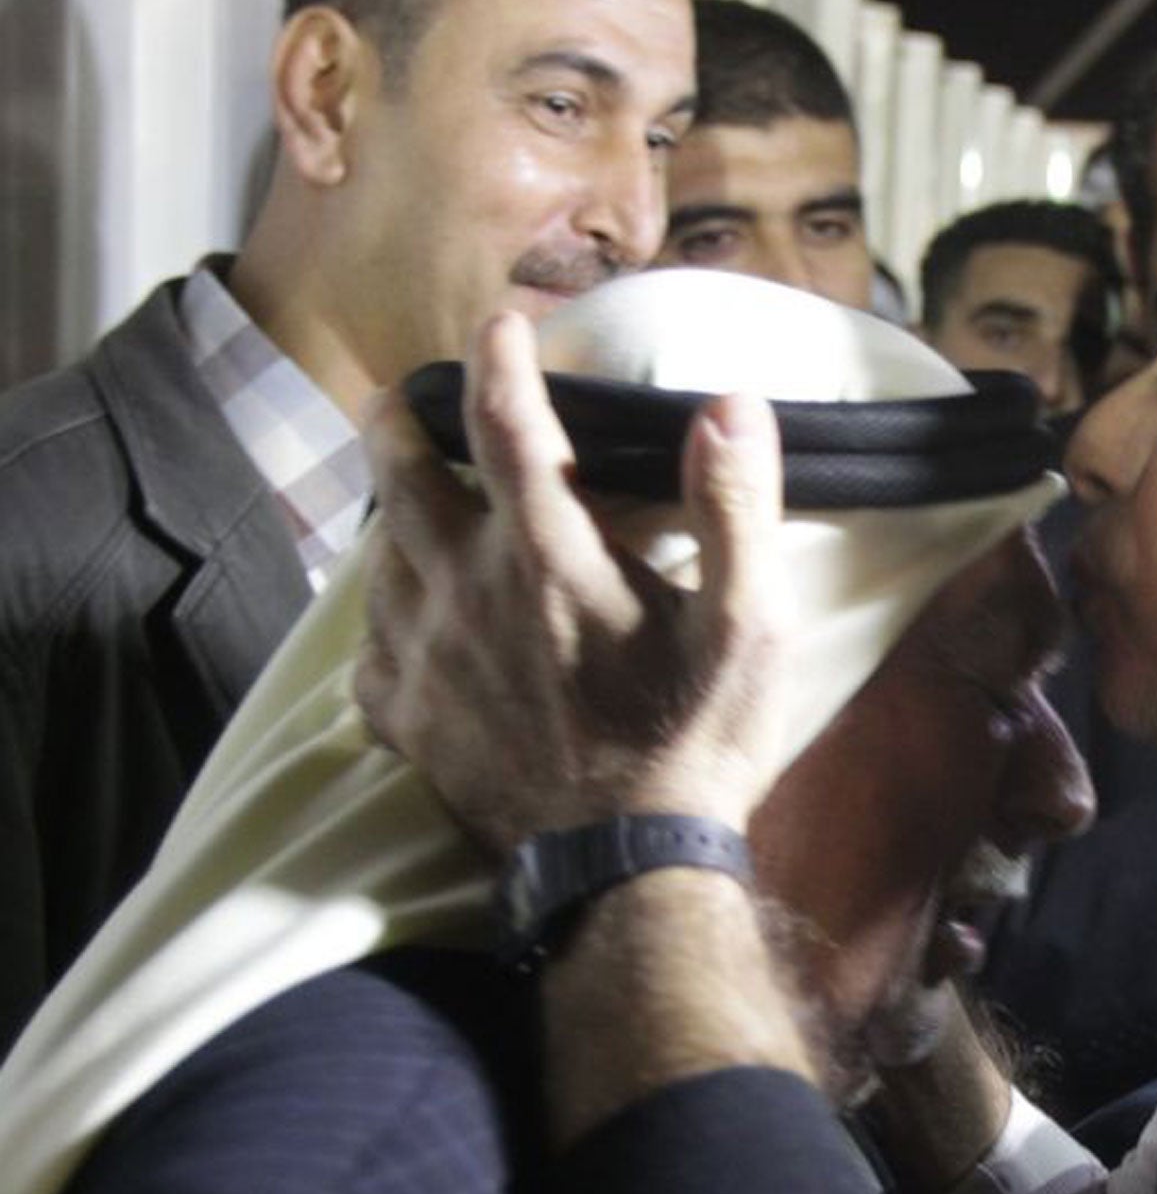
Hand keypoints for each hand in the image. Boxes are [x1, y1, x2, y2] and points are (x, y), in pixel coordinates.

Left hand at [355, 312, 788, 850]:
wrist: (625, 871)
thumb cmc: (696, 743)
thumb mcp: (751, 626)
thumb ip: (738, 505)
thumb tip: (730, 403)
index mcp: (547, 556)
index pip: (506, 422)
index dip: (500, 358)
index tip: (503, 321)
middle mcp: (465, 591)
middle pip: (404, 476)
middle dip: (400, 422)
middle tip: (403, 397)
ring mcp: (425, 658)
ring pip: (378, 554)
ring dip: (390, 511)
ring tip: (408, 496)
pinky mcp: (407, 719)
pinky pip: (367, 644)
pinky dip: (381, 609)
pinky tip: (404, 611)